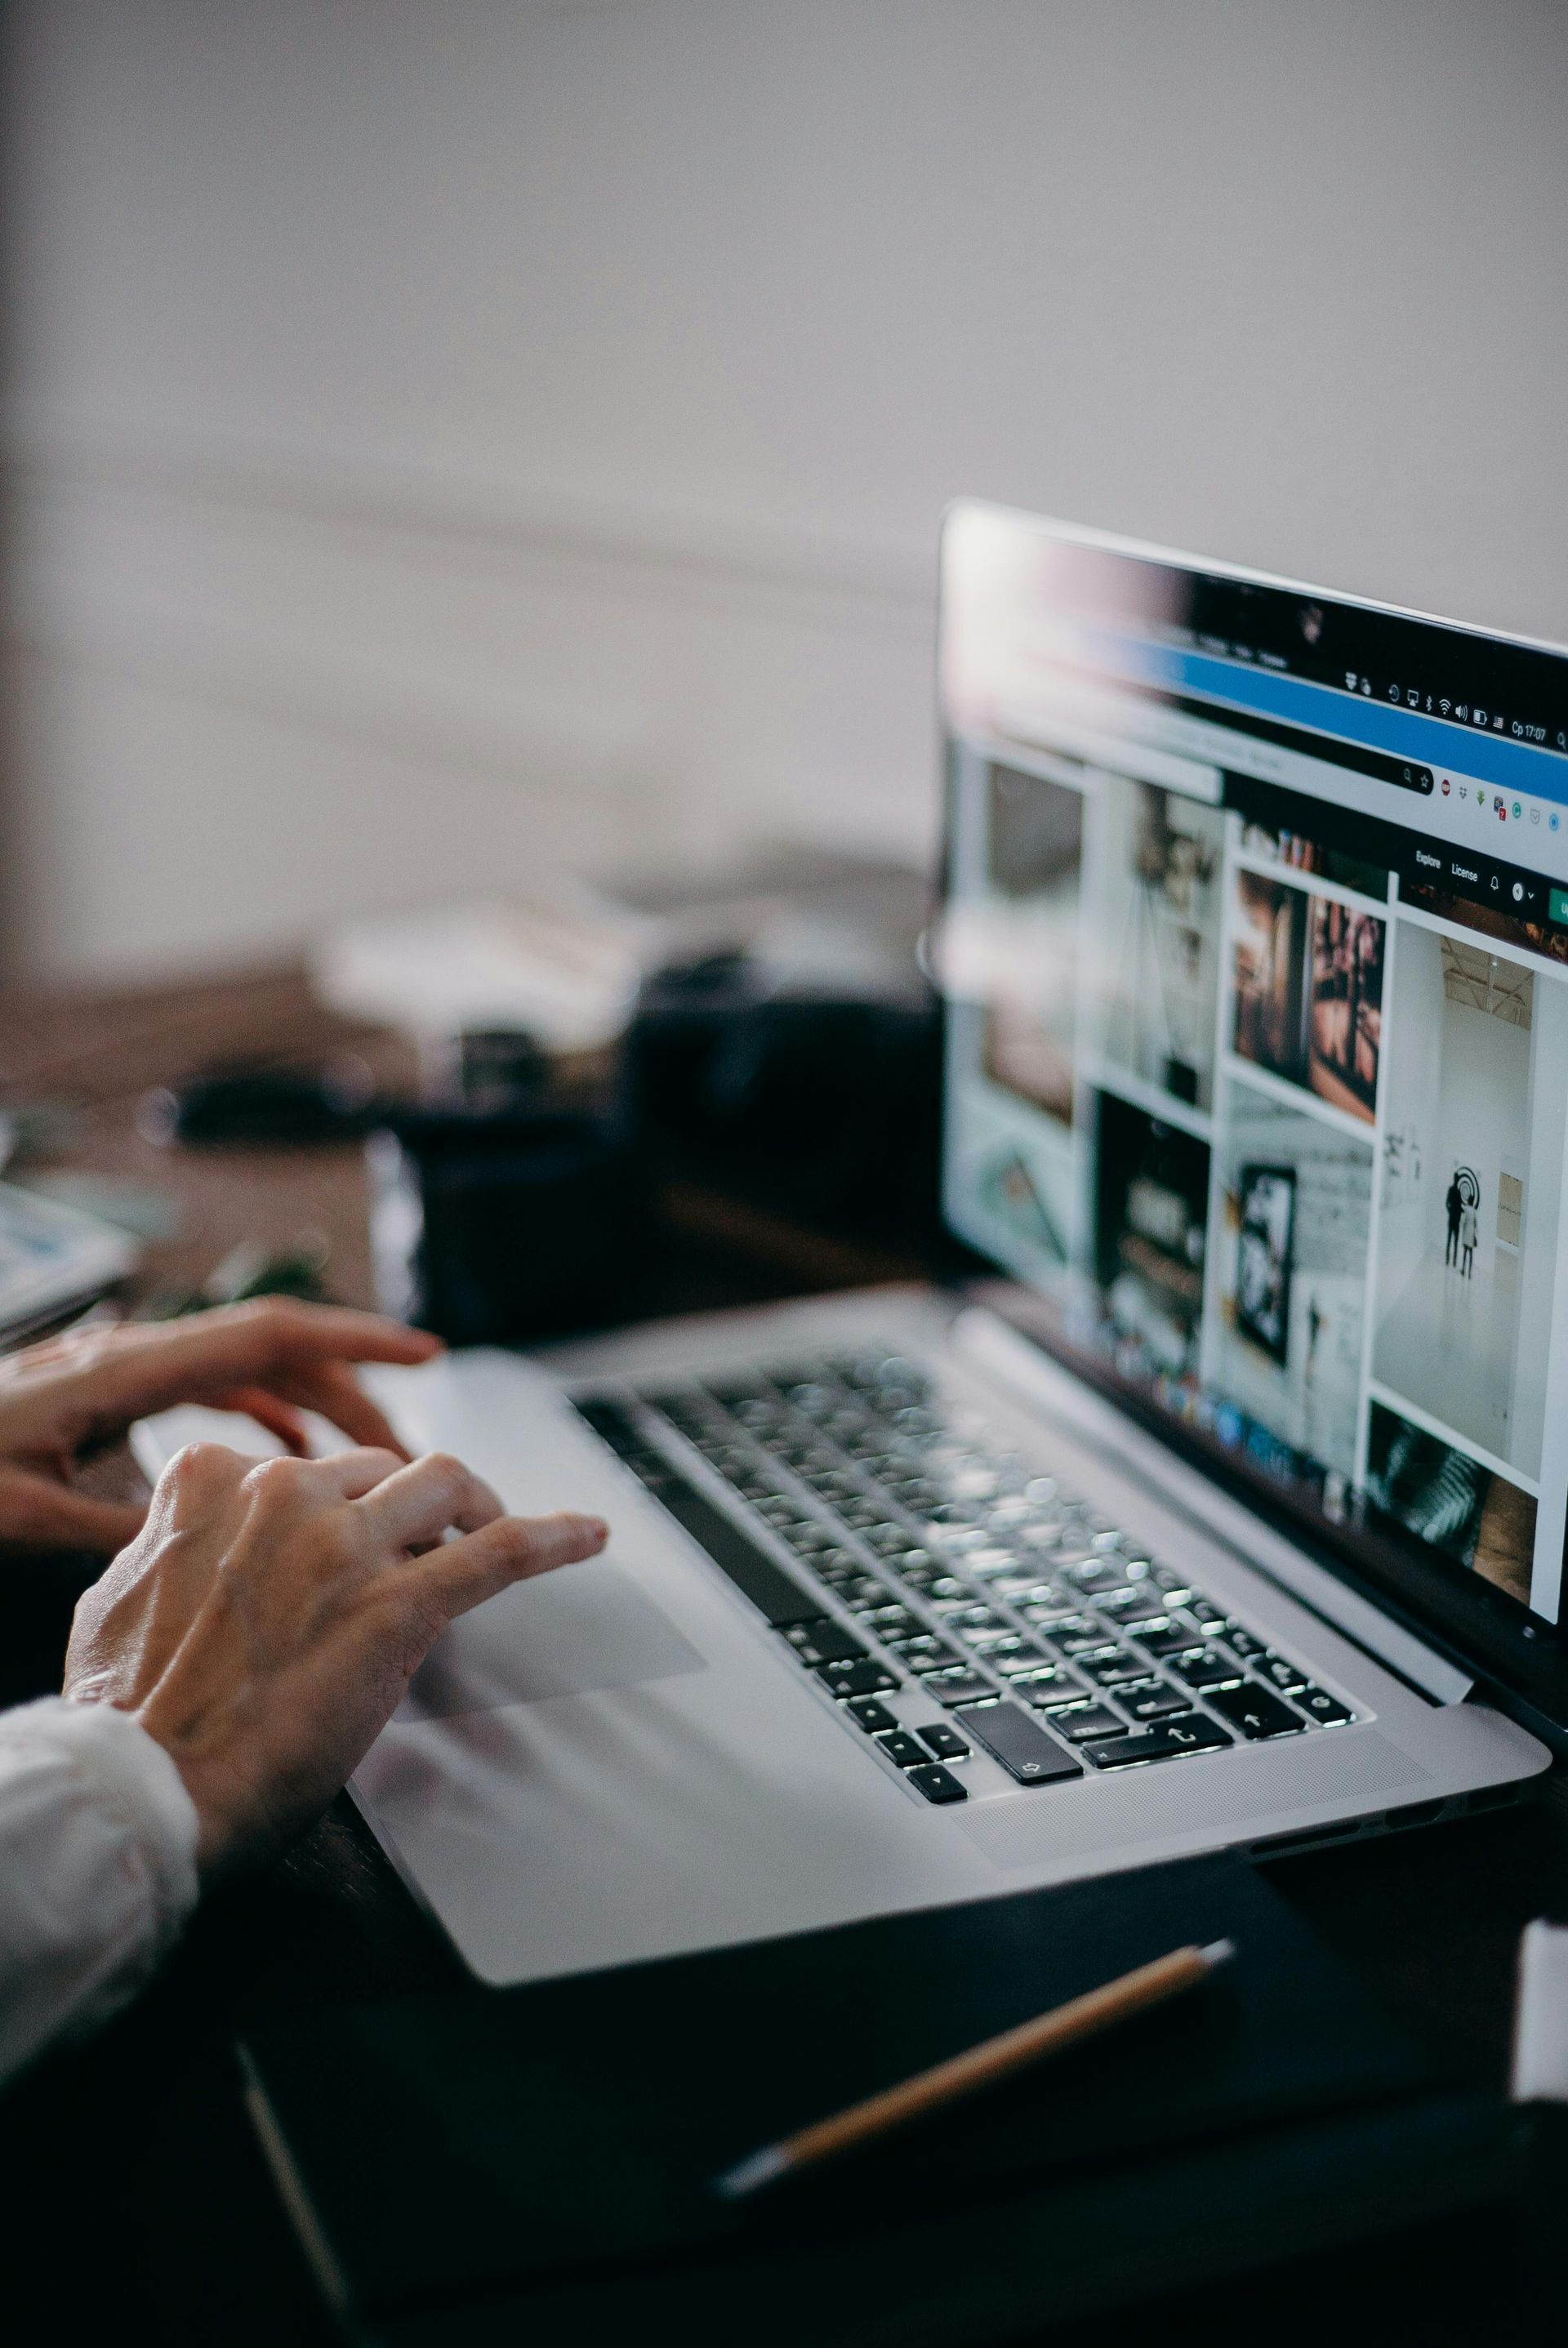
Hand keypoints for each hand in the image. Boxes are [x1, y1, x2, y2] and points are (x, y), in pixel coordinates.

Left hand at [0, 1297, 444, 1556]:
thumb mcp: (27, 1519)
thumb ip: (123, 1526)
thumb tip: (218, 1543)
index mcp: (126, 1371)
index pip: (268, 1335)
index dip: (356, 1340)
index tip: (428, 1352)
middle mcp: (131, 1356)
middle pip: (273, 1350)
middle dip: (354, 1389)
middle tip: (413, 1454)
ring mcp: (120, 1372)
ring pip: (245, 1371)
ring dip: (315, 1407)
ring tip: (370, 1464)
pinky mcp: (106, 1397)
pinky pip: (208, 1390)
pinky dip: (263, 1416)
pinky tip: (288, 1459)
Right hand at [64, 1441, 607, 1872]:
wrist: (150, 1788)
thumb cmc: (131, 1716)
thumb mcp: (122, 1595)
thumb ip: (175, 1546)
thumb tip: (196, 1545)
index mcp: (208, 1482)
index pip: (303, 1466)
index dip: (333, 1507)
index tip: (344, 1537)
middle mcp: (283, 1494)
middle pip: (380, 1470)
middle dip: (406, 1510)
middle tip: (421, 1552)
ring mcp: (344, 1546)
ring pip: (445, 1484)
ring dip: (475, 1507)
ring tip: (495, 1530)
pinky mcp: (398, 1606)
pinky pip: (499, 1553)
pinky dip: (553, 1536)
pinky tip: (589, 1534)